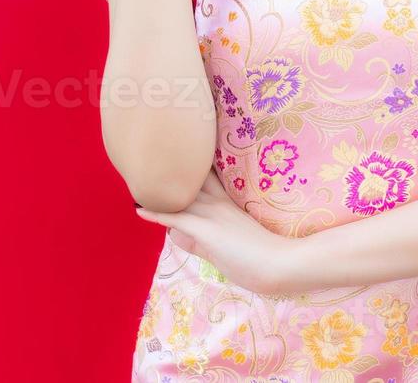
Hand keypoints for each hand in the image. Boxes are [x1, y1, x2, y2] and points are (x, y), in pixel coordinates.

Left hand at [134, 170, 314, 297]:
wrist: (280, 264)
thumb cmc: (261, 256)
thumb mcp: (227, 244)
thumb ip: (201, 239)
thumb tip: (176, 236)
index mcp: (226, 204)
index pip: (203, 179)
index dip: (188, 167)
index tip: (174, 153)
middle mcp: (218, 204)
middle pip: (188, 180)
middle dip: (169, 170)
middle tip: (149, 157)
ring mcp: (214, 216)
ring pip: (180, 197)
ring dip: (158, 191)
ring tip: (136, 180)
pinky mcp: (209, 231)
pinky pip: (178, 220)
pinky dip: (158, 214)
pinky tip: (140, 210)